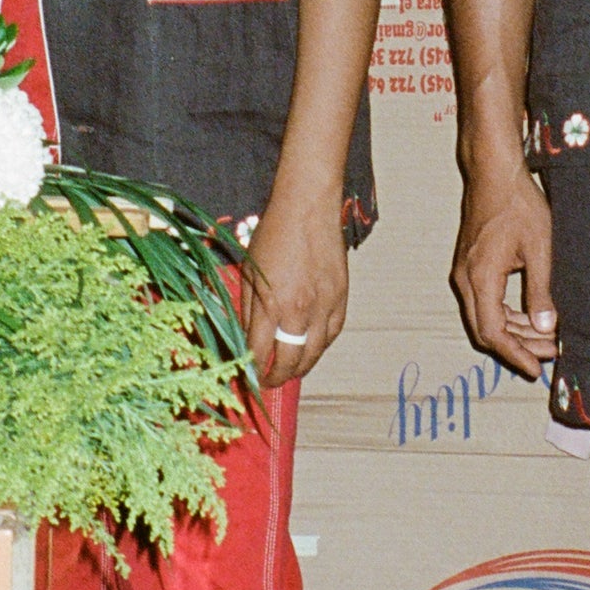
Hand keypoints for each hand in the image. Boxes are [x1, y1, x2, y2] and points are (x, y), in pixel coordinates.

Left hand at [241, 189, 347, 388]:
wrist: (308, 208)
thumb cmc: (273, 235)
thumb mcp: (250, 273)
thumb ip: (248, 310)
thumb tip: (247, 339)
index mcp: (272, 304)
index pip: (261, 353)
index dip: (253, 370)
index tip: (248, 376)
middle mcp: (300, 310)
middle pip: (290, 361)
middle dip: (276, 377)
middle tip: (268, 381)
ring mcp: (324, 305)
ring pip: (315, 353)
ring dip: (300, 367)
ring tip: (289, 371)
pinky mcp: (342, 297)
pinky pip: (333, 334)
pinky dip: (320, 346)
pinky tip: (311, 348)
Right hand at [451, 156, 558, 379]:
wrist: (494, 172)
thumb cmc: (519, 204)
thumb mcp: (539, 248)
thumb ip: (541, 290)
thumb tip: (546, 328)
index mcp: (481, 278)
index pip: (493, 332)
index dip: (515, 355)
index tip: (537, 369)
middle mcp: (466, 279)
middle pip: (486, 330)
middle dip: (519, 346)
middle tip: (550, 353)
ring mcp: (465, 272)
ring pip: (485, 316)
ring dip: (514, 330)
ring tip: (547, 337)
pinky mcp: (470, 265)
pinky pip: (485, 301)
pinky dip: (507, 314)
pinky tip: (532, 315)